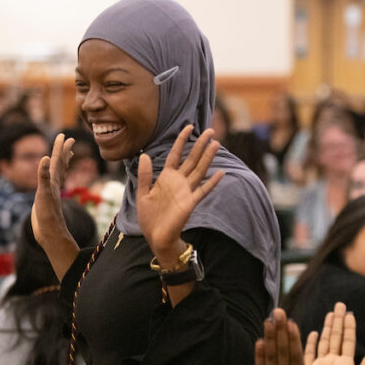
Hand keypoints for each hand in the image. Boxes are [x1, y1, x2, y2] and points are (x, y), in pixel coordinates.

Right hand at [32, 133, 74, 247]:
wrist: (49, 232)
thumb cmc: (46, 214)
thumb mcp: (43, 193)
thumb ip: (43, 176)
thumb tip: (44, 158)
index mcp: (53, 181)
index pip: (56, 160)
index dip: (59, 148)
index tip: (63, 135)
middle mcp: (54, 184)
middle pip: (60, 164)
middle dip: (64, 152)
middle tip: (69, 139)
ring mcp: (52, 191)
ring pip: (59, 173)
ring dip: (63, 163)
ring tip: (69, 154)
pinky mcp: (49, 198)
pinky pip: (54, 183)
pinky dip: (55, 176)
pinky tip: (54, 177)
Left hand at [136, 125, 223, 266]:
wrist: (155, 237)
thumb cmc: (149, 217)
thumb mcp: (143, 194)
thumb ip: (145, 175)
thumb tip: (144, 155)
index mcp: (166, 178)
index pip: (176, 155)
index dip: (181, 141)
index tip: (188, 127)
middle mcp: (178, 182)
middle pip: (192, 159)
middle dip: (200, 145)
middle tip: (210, 131)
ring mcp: (186, 192)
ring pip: (199, 170)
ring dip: (208, 158)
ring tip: (216, 144)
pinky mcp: (190, 203)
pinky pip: (203, 190)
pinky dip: (212, 182)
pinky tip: (221, 172)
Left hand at [255, 309, 338, 364]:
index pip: (296, 357)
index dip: (293, 338)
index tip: (291, 322)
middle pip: (281, 352)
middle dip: (279, 330)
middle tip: (278, 312)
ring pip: (270, 358)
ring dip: (268, 338)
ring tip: (267, 320)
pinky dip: (259, 357)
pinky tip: (258, 343)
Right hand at [303, 303, 364, 364]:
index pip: (347, 342)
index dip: (348, 327)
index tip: (349, 312)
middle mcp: (332, 364)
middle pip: (335, 337)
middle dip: (336, 321)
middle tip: (339, 304)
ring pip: (322, 342)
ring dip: (324, 327)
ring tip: (328, 313)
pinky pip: (307, 353)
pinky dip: (309, 342)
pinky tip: (311, 332)